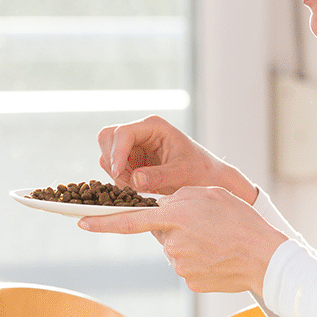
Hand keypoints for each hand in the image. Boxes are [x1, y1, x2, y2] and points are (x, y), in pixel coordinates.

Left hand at [78, 186, 287, 294]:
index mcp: (176, 216)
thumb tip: (160, 211)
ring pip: (174, 250)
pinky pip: (187, 267)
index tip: (80, 221)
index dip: (103, 221)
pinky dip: (199, 260)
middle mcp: (173, 243)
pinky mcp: (190, 282)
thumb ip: (178, 198)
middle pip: (161, 233)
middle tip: (204, 225)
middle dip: (175, 227)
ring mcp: (180, 265)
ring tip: (216, 241)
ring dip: (189, 243)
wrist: (265, 257)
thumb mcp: (209, 194)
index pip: (130, 220)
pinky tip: (217, 257)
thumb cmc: (240, 221)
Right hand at [97, 116, 256, 203]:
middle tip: (129, 183)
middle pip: (108, 138)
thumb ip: (159, 176)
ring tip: (140, 188)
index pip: (123, 133)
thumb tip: (135, 179)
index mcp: (154, 127)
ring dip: (117, 174)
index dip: (117, 152)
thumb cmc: (201, 171)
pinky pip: (114, 169)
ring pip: (107, 155)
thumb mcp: (183, 173)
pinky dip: (120, 181)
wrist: (208, 179)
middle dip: (113, 161)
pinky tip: (139, 189)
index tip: (118, 173)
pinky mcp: (132, 161)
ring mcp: (134, 147)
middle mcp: (141, 133)